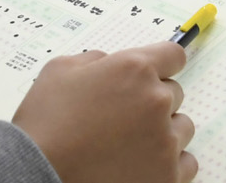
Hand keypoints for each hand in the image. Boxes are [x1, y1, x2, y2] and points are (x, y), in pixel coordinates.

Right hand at [12, 44, 194, 182]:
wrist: (39, 173)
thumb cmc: (45, 124)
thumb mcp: (60, 70)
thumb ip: (95, 59)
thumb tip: (111, 63)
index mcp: (134, 69)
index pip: (173, 55)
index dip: (162, 63)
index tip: (155, 74)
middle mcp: (156, 101)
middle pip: (174, 93)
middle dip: (152, 100)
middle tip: (123, 116)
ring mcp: (165, 141)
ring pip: (181, 128)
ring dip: (162, 131)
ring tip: (129, 143)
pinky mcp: (169, 176)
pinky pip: (186, 162)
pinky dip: (169, 162)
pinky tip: (142, 163)